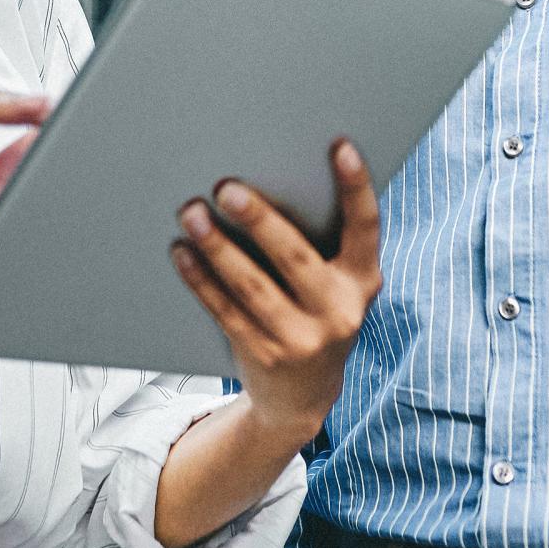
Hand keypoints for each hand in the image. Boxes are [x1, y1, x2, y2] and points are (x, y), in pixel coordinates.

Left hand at [171, 140, 381, 445]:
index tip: (340, 147)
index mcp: (362, 282)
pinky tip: (182, 252)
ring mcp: (302, 340)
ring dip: (217, 247)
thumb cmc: (315, 314)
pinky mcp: (264, 356)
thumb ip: (320, 245)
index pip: (366, 227)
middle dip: (260, 220)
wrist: (303, 400)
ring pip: (252, 286)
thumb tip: (263, 183)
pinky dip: (201, 280)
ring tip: (191, 212)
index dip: (357, 187)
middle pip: (296, 258)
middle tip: (227, 188)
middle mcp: (339, 312)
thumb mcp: (335, 286)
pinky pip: (225, 311)